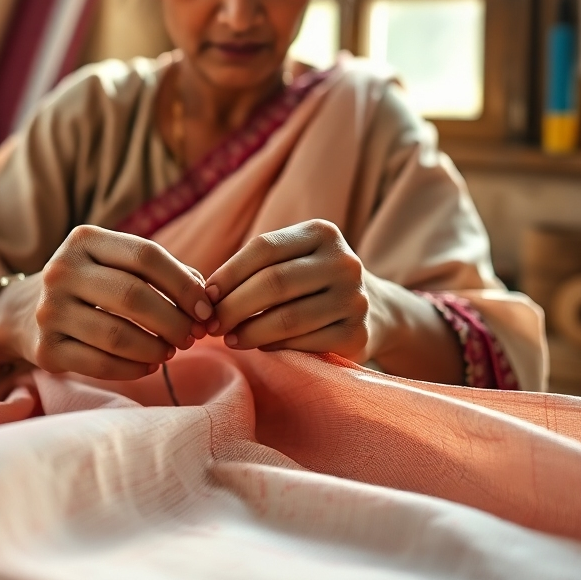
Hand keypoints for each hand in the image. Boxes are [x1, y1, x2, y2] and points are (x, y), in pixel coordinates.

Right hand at [3, 225, 210, 380]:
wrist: (25, 312)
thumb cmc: (92, 284)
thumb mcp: (117, 262)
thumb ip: (163, 272)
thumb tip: (205, 299)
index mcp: (84, 240)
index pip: (146, 256)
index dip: (183, 284)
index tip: (204, 309)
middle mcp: (61, 270)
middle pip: (133, 296)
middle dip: (173, 320)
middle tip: (191, 336)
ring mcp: (49, 311)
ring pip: (117, 335)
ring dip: (156, 348)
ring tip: (171, 351)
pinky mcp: (45, 349)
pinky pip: (100, 364)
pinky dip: (133, 368)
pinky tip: (149, 365)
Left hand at [205, 220, 373, 360]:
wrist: (374, 309)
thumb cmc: (313, 281)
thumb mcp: (295, 258)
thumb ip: (257, 266)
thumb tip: (206, 294)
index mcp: (323, 232)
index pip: (264, 247)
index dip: (229, 272)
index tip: (206, 295)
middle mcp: (344, 261)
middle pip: (273, 283)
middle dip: (233, 306)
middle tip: (211, 324)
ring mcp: (354, 299)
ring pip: (286, 318)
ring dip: (248, 331)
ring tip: (229, 338)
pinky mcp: (357, 334)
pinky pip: (303, 343)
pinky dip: (273, 347)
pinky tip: (259, 346)